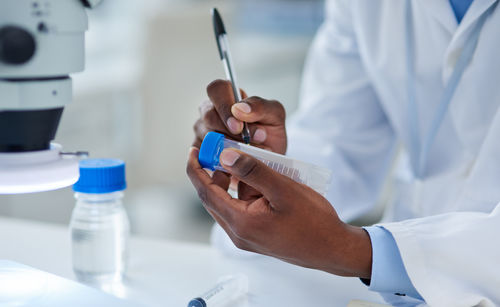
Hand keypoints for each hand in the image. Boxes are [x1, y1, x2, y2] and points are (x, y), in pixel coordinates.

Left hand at [186, 147, 372, 277]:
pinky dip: (243, 193)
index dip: (196, 170)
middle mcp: (238, 233)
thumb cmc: (313, 221)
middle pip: (214, 198)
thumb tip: (225, 156)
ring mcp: (246, 237)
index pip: (206, 192)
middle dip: (213, 173)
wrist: (332, 249)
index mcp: (240, 223)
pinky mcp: (256, 236)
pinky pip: (241, 210)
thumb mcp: (283, 189)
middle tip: (218, 150)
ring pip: (228, 203)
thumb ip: (253, 171)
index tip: (193, 151)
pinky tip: (258, 180)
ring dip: (231, 182)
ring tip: (243, 162)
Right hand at [193, 79, 286, 154]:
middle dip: (230, 131)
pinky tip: (239, 163)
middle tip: (248, 142)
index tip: (239, 125)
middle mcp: (210, 112)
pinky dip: (224, 162)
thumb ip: (260, 106)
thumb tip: (239, 108)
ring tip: (251, 154)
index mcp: (226, 97)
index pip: (216, 89)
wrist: (270, 159)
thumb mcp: (274, 116)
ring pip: (207, 138)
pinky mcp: (201, 154)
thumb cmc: (269, 132)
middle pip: (209, 116)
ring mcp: (203, 133)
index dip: (226, 106)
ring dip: (231, 148)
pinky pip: (205, 157)